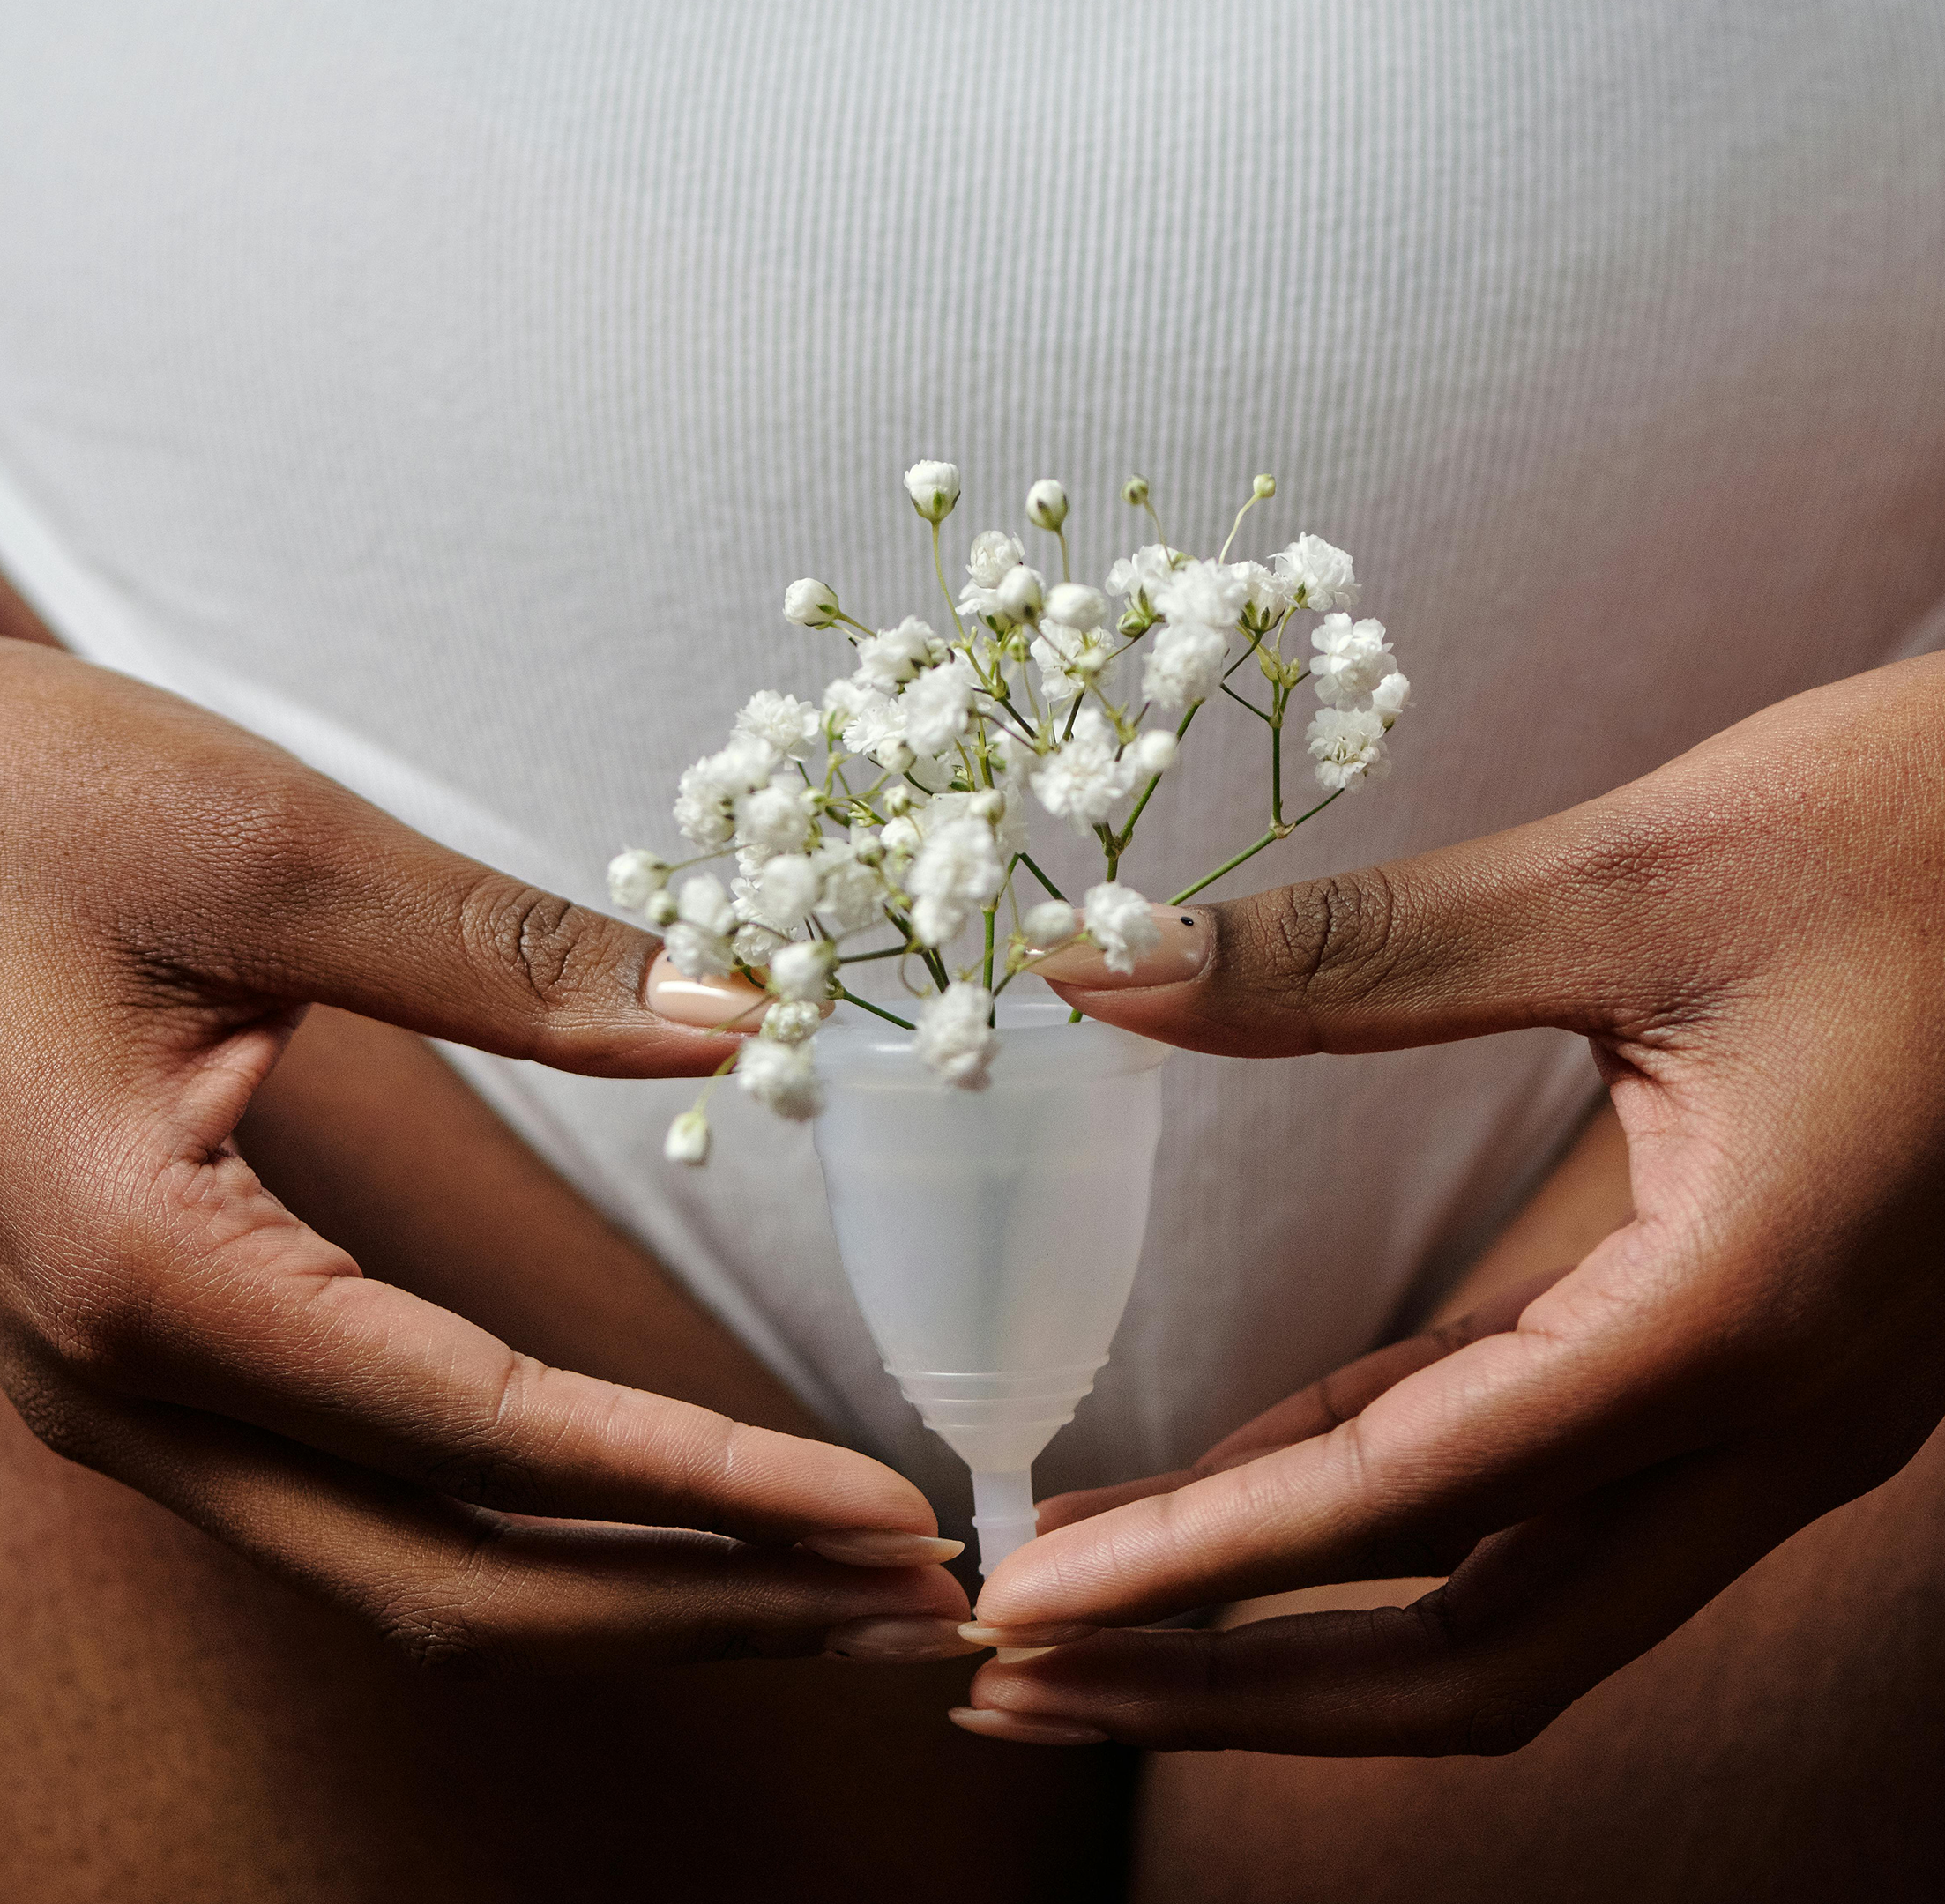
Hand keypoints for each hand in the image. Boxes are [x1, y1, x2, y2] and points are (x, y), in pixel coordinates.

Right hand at [0, 641, 971, 1668]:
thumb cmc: (22, 803)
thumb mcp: (275, 853)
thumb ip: (511, 960)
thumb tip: (731, 1024)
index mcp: (147, 1271)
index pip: (492, 1436)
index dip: (708, 1484)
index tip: (878, 1512)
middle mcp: (124, 1386)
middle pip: (462, 1575)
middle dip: (706, 1599)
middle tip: (909, 1607)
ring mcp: (134, 1398)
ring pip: (417, 1569)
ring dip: (638, 1591)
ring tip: (829, 1588)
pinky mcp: (169, 1363)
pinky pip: (377, 1503)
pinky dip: (546, 1532)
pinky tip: (667, 1519)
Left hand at [955, 635, 1944, 1751]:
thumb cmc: (1939, 831)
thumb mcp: (1634, 876)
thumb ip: (1359, 950)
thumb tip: (1108, 971)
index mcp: (1737, 1321)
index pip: (1404, 1507)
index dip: (1189, 1570)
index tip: (1016, 1607)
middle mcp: (1773, 1417)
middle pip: (1473, 1652)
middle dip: (1235, 1682)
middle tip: (1026, 1671)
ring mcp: (1782, 1403)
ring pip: (1517, 1596)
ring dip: (1303, 1610)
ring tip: (1099, 1590)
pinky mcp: (1761, 1347)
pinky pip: (1551, 1476)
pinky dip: (1390, 1498)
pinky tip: (1249, 1473)